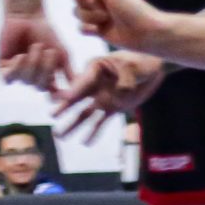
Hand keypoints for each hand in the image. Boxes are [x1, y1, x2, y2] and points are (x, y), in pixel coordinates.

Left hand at [0, 9, 71, 87]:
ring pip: (26, 80)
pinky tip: (20, 56)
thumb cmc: (46, 33)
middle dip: (46, 68)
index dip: (56, 94)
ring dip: (33, 63)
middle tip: (49, 51)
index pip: (52, 94)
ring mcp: (17, 74)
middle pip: (39, 86)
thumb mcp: (62, 54)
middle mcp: (32, 78)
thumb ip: (69, 72)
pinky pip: (9, 77)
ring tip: (35, 46)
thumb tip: (77, 90)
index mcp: (47, 77)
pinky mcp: (2, 68)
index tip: (61, 91)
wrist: (27, 16)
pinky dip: (17, 68)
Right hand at [51, 50, 166, 140]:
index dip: (72, 89)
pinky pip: (101, 122)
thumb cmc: (141, 61)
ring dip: (73, 125)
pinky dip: (94, 133)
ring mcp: (102, 98)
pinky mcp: (112, 108)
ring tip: (59, 136)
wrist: (152, 70)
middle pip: (76, 98)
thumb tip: (122, 91)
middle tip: (51, 115)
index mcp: (96, 68)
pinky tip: (86, 143)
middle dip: (63, 107)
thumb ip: (126, 77)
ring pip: (84, 114)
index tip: (61, 98)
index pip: (82, 80)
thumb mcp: (133, 65)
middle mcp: (94, 85)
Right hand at [61, 0, 163, 49]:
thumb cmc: (131, 7)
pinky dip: (89, 29)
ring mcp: (98, 14)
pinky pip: (80, 28)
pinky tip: (101, 30)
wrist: (145, 32)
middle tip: (104, 7)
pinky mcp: (98, 29)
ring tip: (107, 19)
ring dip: (90, 17)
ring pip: (77, 14)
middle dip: (87, 4)